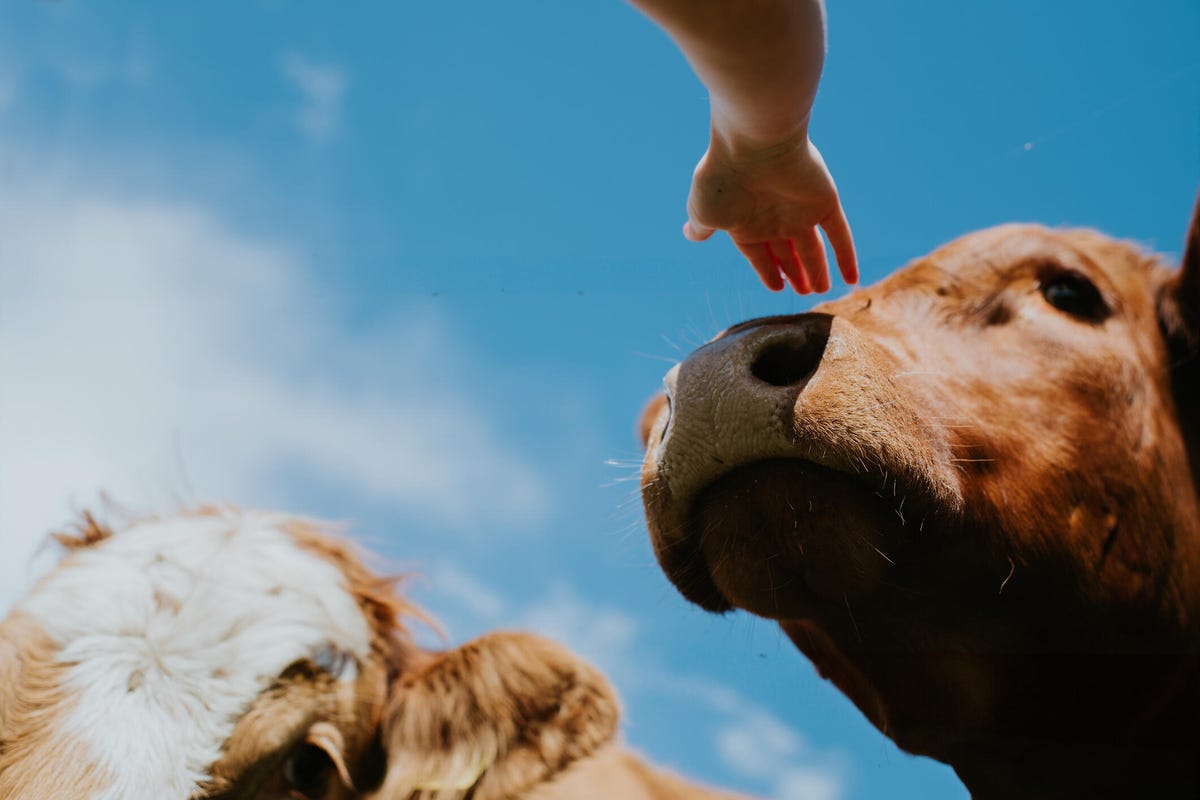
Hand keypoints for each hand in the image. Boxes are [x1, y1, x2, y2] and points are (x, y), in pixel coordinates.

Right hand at [682, 133, 857, 292]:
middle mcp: (774, 217)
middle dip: (796, 273)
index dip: (768, 272)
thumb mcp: (704, 211)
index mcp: (746, 222)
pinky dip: (847, 257)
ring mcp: (801, 211)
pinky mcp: (825, 203)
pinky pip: (840, 236)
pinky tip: (853, 279)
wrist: (754, 143)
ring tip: (822, 290)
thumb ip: (702, 227)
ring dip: (817, 270)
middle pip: (789, 252)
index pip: (759, 255)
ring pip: (813, 249)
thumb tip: (690, 233)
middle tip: (805, 293)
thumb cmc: (723, 179)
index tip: (778, 288)